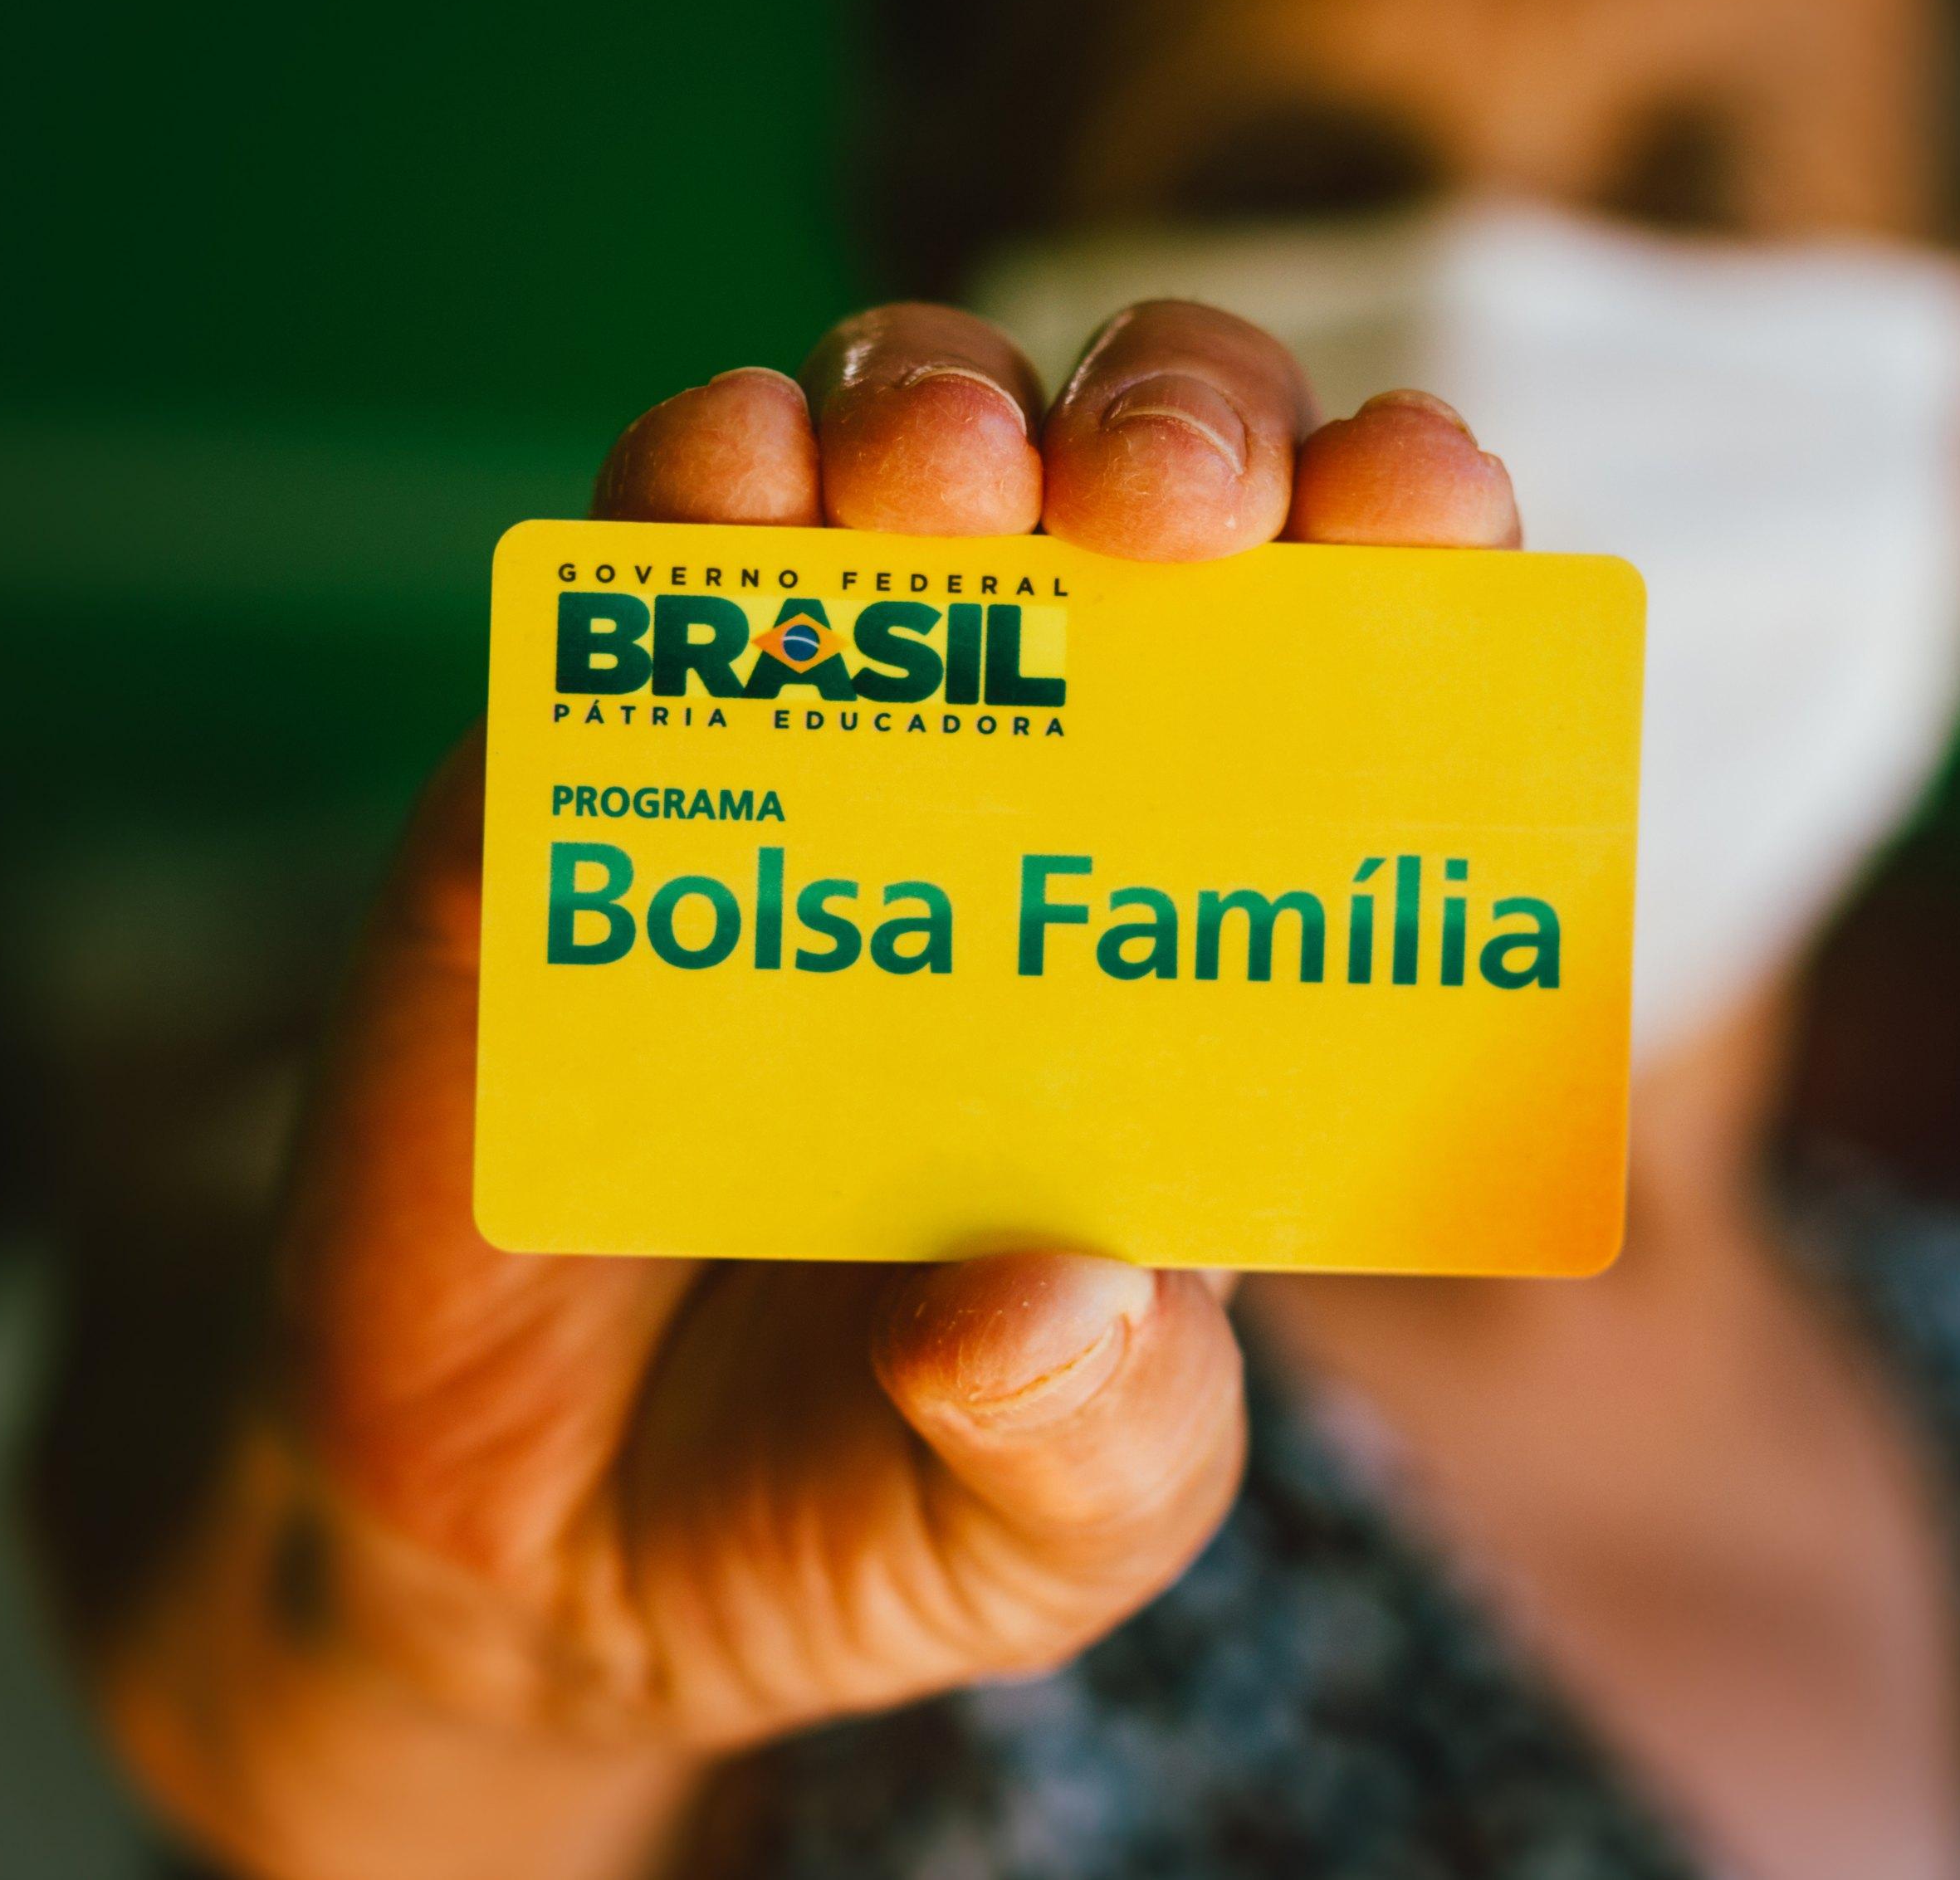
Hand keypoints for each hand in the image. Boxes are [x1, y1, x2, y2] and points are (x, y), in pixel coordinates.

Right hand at [87, 301, 1516, 1879]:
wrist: (540, 1554)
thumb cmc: (864, 1506)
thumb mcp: (1050, 1524)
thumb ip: (1091, 1438)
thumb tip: (1048, 1300)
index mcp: (1210, 915)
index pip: (1359, 642)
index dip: (1404, 530)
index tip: (1419, 507)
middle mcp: (1034, 775)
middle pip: (1147, 464)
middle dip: (1184, 411)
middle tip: (1165, 504)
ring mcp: (803, 742)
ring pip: (898, 435)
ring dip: (932, 404)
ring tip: (940, 499)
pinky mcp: (584, 772)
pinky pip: (646, 558)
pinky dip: (696, 483)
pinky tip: (728, 510)